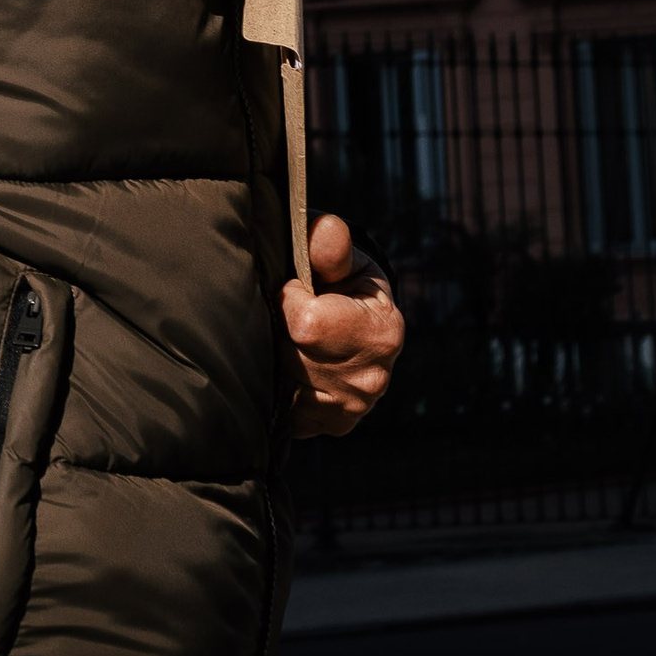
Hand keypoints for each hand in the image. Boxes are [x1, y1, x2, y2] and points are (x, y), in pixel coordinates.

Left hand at [281, 213, 402, 438]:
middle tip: (289, 315)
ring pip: (280, 381)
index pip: (306, 324)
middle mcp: (369, 382)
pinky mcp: (323, 426)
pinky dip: (277, 382)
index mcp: (381, 334)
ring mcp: (346, 411)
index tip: (296, 289)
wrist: (357, 328)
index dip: (289, 299)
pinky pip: (280, 404)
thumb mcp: (344, 260)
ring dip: (274, 355)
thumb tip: (326, 229)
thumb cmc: (345, 284)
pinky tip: (285, 364)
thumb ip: (329, 247)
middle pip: (290, 355)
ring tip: (288, 336)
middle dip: (279, 328)